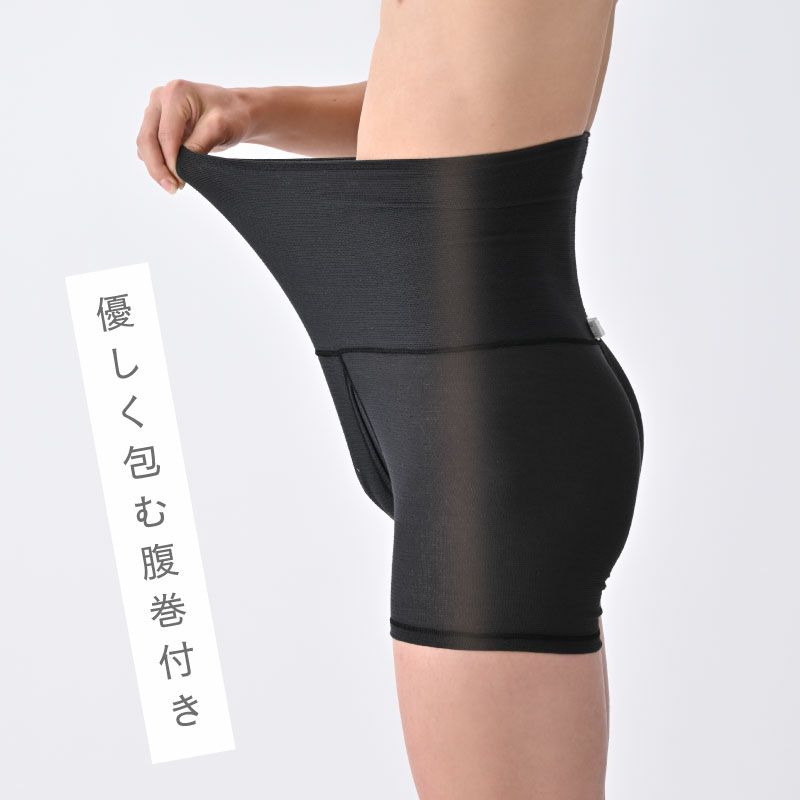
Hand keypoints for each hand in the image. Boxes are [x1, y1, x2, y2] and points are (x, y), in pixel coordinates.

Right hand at [136, 79, 252, 192]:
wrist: (237, 112)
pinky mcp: (157, 124)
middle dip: (157, 167)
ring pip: (145, 144)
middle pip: (148, 139)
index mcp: (175, 94)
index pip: (165, 134)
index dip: (170, 161)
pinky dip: (158, 162)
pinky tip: (172, 175)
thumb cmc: (233, 115)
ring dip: (156, 167)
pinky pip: (150, 147)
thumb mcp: (220, 128)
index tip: (179, 182)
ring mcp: (156, 110)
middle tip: (172, 189)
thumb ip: (198, 145)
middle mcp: (160, 99)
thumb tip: (179, 167)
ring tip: (174, 185)